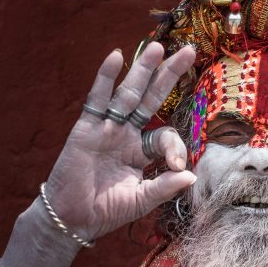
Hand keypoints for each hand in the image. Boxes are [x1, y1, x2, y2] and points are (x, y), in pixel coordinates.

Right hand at [45, 42, 196, 240]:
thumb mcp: (142, 199)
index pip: (166, 135)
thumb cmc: (108, 210)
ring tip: (157, 47)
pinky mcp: (87, 128)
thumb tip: (193, 176)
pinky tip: (116, 56)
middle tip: (187, 52)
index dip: (176, 147)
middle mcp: (127, 134)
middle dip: (169, 76)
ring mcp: (108, 129)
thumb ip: (166, 186)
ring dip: (142, 70)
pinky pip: (98, 99)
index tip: (177, 166)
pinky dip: (105, 78)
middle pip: (151, 99)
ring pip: (128, 94)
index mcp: (142, 150)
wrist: (74, 219)